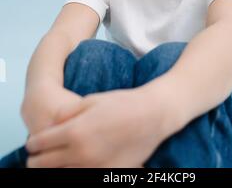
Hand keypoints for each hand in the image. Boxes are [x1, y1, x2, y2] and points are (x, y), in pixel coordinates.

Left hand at [25, 86, 168, 167]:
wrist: (152, 116)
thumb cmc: (121, 104)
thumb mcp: (90, 101)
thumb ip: (65, 114)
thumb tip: (50, 126)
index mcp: (74, 132)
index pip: (39, 145)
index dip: (33, 143)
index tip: (34, 142)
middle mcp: (81, 154)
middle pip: (43, 165)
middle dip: (37, 159)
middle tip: (40, 153)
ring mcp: (94, 168)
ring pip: (60, 176)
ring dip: (54, 168)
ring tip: (58, 159)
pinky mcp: (107, 175)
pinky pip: (82, 178)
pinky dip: (75, 172)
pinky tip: (79, 163)